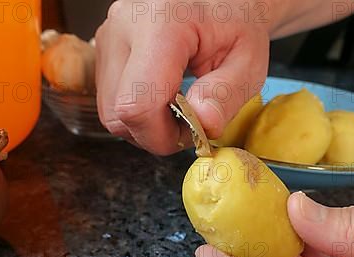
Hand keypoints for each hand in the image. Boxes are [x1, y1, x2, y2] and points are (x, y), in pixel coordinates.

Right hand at [95, 0, 272, 154]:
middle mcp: (123, 27)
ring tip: (178, 108)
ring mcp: (109, 37)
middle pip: (118, 114)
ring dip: (144, 125)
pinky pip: (110, 100)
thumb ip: (226, 94)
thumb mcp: (248, 60)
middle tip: (190, 122)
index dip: (162, 136)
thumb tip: (202, 125)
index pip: (137, 105)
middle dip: (154, 133)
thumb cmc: (236, 22)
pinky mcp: (105, 49)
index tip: (192, 133)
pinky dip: (137, 111)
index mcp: (161, 24)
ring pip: (110, 112)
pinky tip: (163, 97)